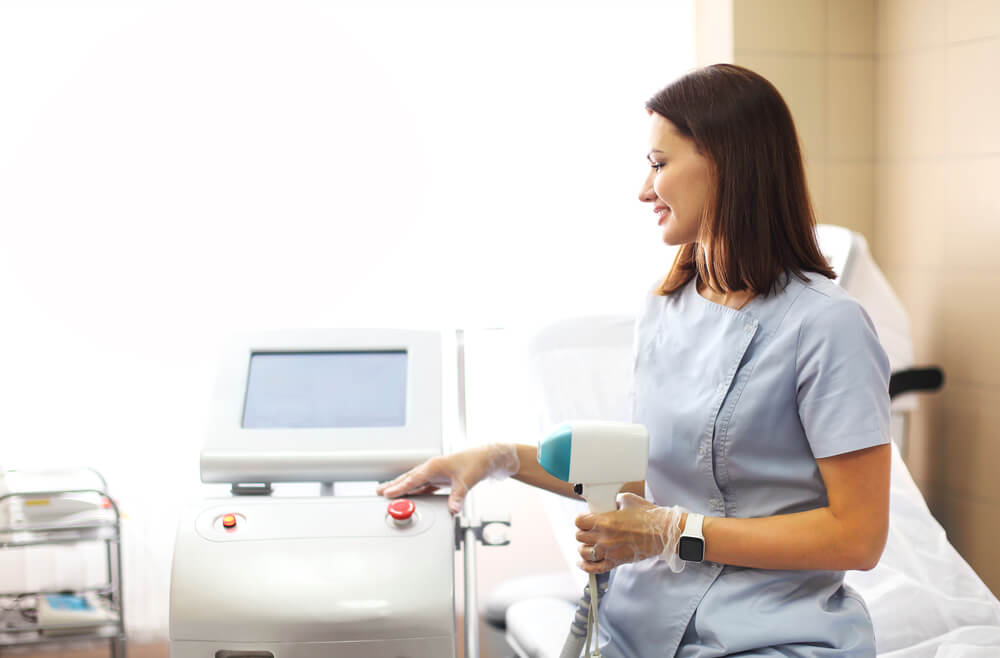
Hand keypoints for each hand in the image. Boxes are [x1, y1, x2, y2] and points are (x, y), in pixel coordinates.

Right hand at [375, 443, 518, 514]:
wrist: (489, 457)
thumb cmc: (478, 462)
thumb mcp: (467, 481)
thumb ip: (458, 497)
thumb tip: (452, 510)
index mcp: (434, 466)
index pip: (412, 479)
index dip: (398, 487)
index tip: (386, 494)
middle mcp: (433, 468)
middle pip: (409, 478)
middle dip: (394, 485)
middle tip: (378, 492)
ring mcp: (436, 472)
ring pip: (414, 481)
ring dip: (402, 487)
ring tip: (389, 493)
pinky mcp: (442, 477)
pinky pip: (423, 485)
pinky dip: (415, 490)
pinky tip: (411, 496)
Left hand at [574, 493, 683, 573]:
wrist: (664, 533)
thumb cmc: (650, 517)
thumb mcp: (628, 500)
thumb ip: (613, 501)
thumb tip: (606, 502)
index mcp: (606, 521)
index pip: (579, 521)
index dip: (581, 518)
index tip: (584, 518)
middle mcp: (605, 538)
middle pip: (579, 536)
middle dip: (582, 531)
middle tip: (589, 528)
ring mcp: (610, 551)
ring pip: (584, 552)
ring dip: (584, 547)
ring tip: (589, 542)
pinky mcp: (617, 561)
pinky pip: (595, 568)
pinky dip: (586, 566)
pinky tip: (583, 561)